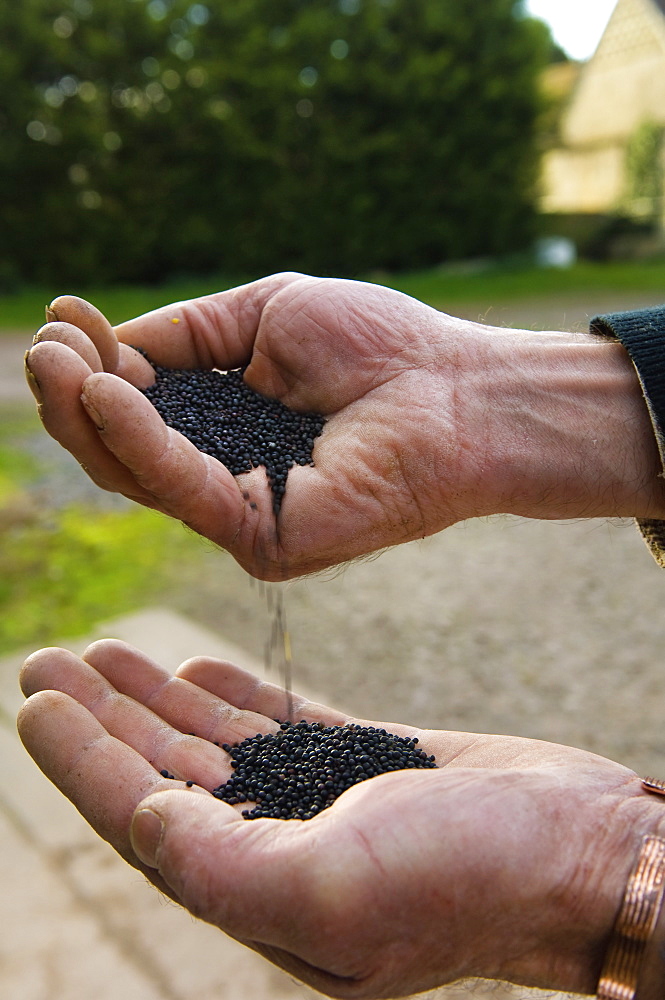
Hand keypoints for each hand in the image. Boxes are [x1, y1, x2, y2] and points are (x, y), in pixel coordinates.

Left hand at [18, 641, 664, 997]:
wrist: (583, 849)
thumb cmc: (476, 878)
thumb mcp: (336, 887)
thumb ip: (224, 866)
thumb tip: (145, 824)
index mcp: (263, 892)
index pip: (145, 820)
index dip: (83, 761)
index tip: (34, 702)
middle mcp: (282, 852)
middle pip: (167, 777)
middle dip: (104, 718)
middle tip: (51, 659)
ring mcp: (322, 805)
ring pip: (213, 749)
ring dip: (156, 701)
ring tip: (106, 652)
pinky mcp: (362, 765)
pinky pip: (275, 728)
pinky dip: (231, 699)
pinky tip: (194, 671)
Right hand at [24, 275, 664, 578]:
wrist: (462, 389)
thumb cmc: (382, 346)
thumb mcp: (266, 316)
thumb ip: (188, 335)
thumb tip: (112, 346)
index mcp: (228, 427)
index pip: (141, 408)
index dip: (96, 365)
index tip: (65, 315)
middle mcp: (229, 477)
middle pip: (124, 452)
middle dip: (76, 397)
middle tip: (46, 345)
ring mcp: (244, 515)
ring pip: (139, 477)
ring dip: (89, 418)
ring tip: (57, 361)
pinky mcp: (266, 540)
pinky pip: (185, 490)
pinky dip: (142, 441)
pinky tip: (108, 390)